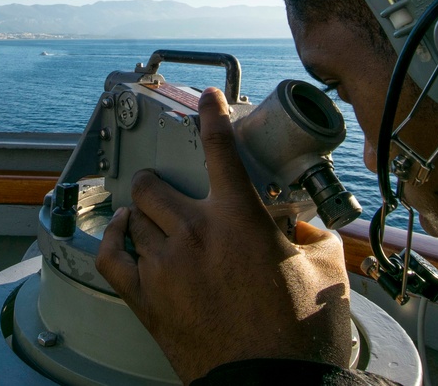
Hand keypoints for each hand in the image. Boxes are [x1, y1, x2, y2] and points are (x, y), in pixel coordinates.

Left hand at [95, 87, 352, 383]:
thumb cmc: (300, 336)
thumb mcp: (326, 271)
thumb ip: (314, 236)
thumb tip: (304, 226)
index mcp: (241, 221)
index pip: (221, 151)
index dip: (213, 116)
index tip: (209, 100)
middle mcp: (196, 235)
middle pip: (153, 185)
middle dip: (159, 179)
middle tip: (169, 185)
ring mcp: (165, 267)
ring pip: (135, 218)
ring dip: (144, 215)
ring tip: (154, 218)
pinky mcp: (146, 300)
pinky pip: (111, 257)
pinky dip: (114, 239)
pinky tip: (122, 232)